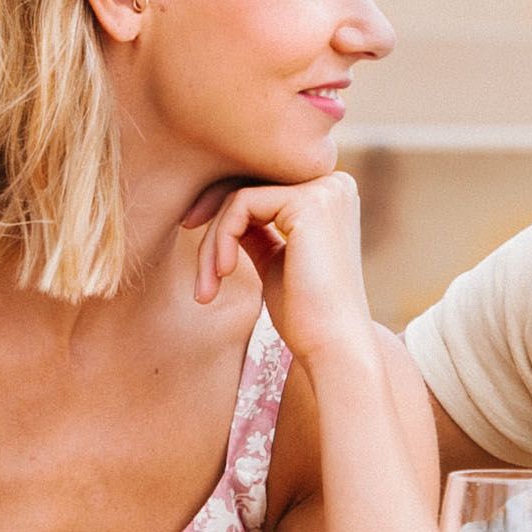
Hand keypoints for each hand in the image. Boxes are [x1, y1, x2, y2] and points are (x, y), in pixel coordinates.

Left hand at [183, 171, 370, 365]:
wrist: (332, 347)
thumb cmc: (305, 316)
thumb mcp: (276, 262)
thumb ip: (258, 231)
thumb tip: (228, 209)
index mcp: (330, 196)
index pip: (262, 187)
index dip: (224, 217)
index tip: (205, 256)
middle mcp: (333, 183)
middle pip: (250, 184)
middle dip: (212, 223)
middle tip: (197, 268)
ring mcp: (324, 189)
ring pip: (240, 196)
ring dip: (212, 242)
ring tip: (208, 285)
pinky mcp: (309, 202)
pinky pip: (242, 203)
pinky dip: (221, 238)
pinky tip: (222, 273)